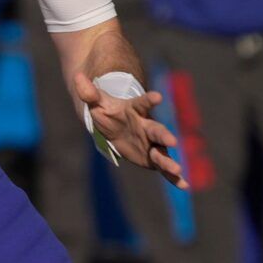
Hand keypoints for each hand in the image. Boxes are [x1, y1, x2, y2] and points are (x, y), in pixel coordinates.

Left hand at [74, 72, 185, 188]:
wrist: (116, 127)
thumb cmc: (108, 113)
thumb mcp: (97, 103)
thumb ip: (89, 93)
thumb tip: (77, 76)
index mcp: (135, 110)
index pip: (143, 103)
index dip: (149, 100)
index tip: (157, 97)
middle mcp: (147, 127)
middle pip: (157, 131)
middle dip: (164, 136)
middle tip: (172, 141)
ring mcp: (152, 144)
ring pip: (162, 152)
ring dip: (169, 161)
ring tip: (177, 170)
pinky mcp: (153, 158)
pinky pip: (164, 169)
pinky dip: (174, 178)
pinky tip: (184, 186)